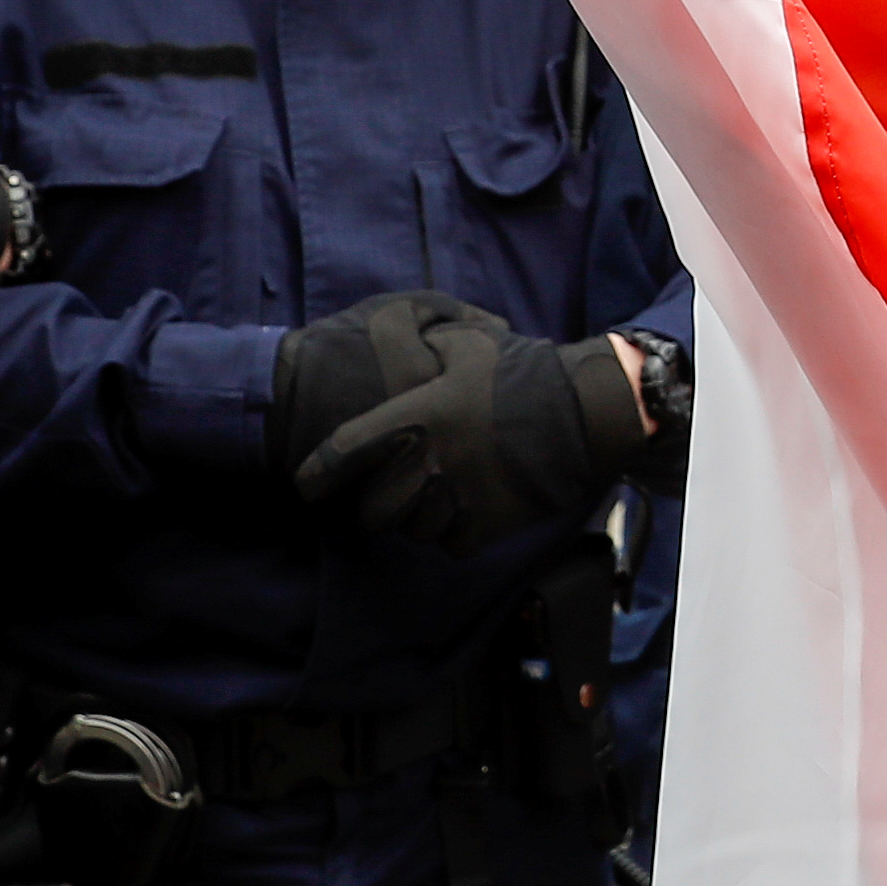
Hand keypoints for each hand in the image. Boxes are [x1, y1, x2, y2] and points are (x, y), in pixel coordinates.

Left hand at [280, 291, 657, 554]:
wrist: (578, 415)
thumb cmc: (520, 374)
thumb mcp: (469, 343)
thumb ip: (429, 345)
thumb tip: (416, 341)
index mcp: (411, 420)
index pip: (341, 454)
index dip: (316, 475)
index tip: (308, 486)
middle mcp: (425, 465)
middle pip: (372, 514)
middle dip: (377, 508)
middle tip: (391, 496)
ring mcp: (453, 501)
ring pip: (413, 532)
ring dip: (420, 520)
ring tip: (438, 499)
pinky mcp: (483, 527)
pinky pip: (450, 544)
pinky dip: (455, 534)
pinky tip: (470, 511)